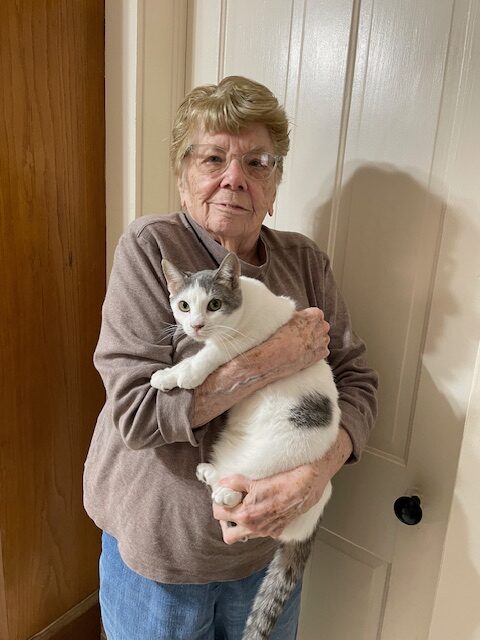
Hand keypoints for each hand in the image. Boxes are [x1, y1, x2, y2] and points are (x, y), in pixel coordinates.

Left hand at [212, 464, 327, 544]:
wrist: (303, 488)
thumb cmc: (282, 484)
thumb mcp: (254, 481)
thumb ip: (234, 483)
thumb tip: (223, 483)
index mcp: (246, 515)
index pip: (219, 514)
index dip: (218, 503)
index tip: (222, 497)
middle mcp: (254, 527)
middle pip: (228, 535)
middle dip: (225, 522)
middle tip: (229, 508)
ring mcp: (265, 532)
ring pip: (243, 536)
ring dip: (240, 525)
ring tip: (243, 509)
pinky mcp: (275, 532)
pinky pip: (259, 533)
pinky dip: (256, 524)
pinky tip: (260, 511)